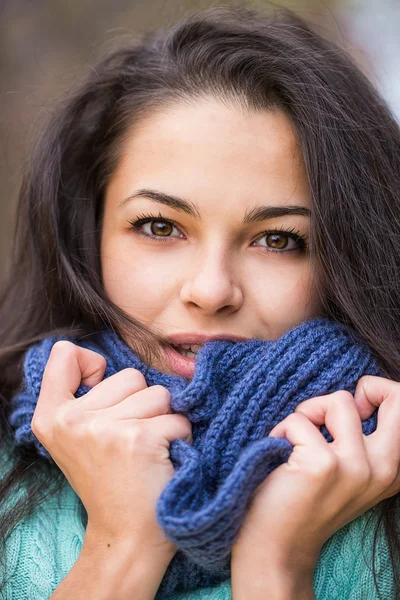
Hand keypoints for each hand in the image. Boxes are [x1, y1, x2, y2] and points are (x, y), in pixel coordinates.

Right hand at [31, 341, 191, 565]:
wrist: (126, 538)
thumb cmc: (110, 484)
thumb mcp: (77, 439)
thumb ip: (83, 398)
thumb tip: (105, 361)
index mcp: (51, 417)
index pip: (64, 353)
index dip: (92, 363)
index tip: (102, 390)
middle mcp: (72, 420)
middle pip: (130, 374)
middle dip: (141, 403)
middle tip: (130, 442)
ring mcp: (104, 428)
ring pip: (159, 393)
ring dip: (163, 420)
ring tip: (148, 452)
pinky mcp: (139, 439)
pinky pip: (179, 418)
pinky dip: (181, 438)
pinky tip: (163, 461)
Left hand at [231, 376, 399, 591]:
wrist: (277, 548)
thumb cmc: (305, 500)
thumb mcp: (348, 471)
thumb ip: (362, 439)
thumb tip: (354, 397)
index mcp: (393, 469)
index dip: (377, 393)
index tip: (349, 412)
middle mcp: (384, 468)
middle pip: (396, 396)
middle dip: (364, 388)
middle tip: (333, 415)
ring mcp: (356, 467)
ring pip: (338, 400)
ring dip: (308, 413)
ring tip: (294, 438)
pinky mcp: (323, 465)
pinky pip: (299, 420)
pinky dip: (282, 431)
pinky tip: (278, 455)